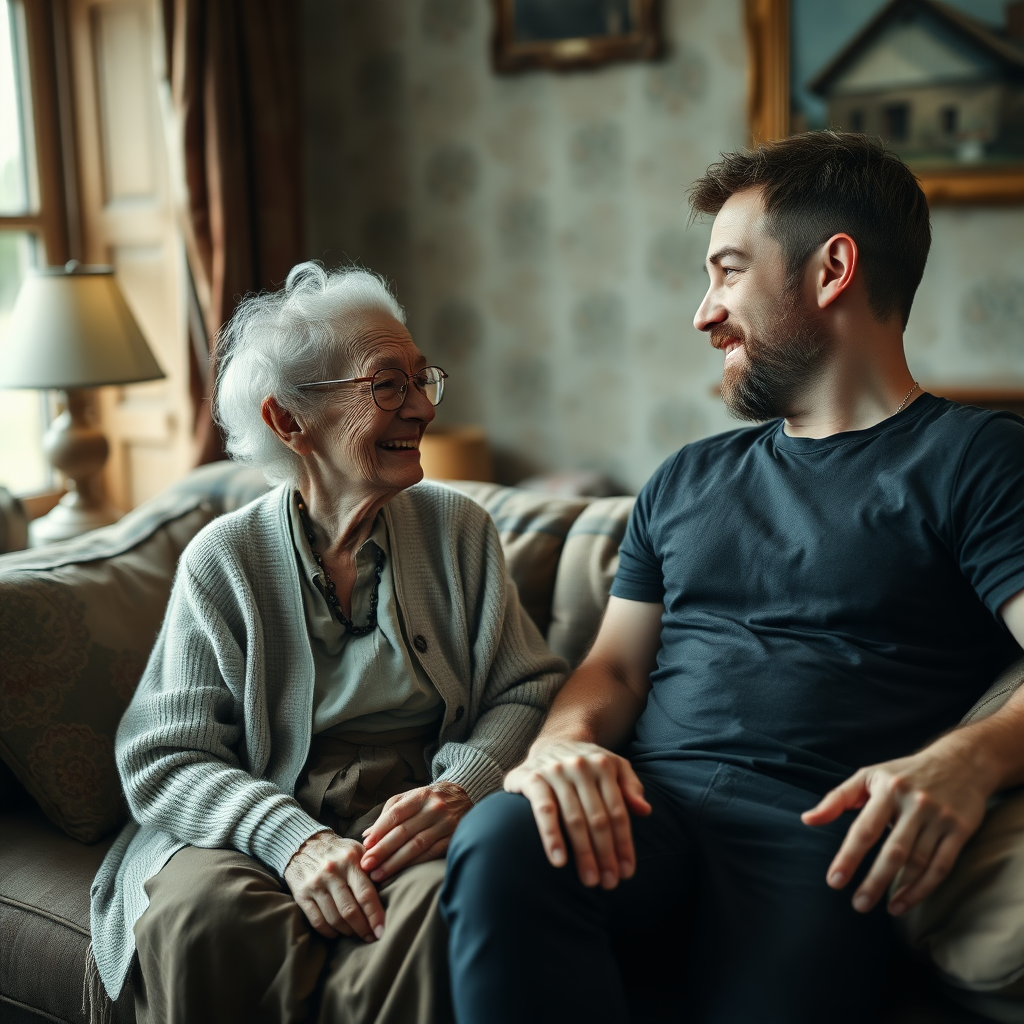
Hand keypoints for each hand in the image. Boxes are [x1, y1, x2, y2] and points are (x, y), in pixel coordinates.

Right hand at [284, 830, 384, 940]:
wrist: (304, 844)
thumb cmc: (339, 851)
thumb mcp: (358, 851)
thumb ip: (375, 866)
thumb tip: (395, 884)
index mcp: (350, 860)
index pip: (366, 893)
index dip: (375, 915)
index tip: (383, 931)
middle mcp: (331, 872)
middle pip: (350, 910)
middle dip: (363, 929)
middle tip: (372, 938)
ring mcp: (315, 884)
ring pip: (334, 919)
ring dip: (348, 932)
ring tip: (358, 935)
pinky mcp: (301, 895)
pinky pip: (317, 922)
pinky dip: (330, 932)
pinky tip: (339, 933)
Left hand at [359, 782, 471, 882]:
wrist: (462, 796)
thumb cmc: (429, 800)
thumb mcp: (410, 798)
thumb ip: (389, 814)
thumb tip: (367, 835)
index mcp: (420, 796)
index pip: (396, 814)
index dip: (380, 831)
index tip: (366, 846)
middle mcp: (434, 809)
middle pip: (404, 831)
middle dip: (382, 850)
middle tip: (366, 865)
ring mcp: (445, 824)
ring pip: (417, 845)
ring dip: (395, 862)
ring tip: (378, 874)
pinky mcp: (453, 838)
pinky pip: (431, 853)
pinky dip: (414, 864)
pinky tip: (401, 873)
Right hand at [503, 739, 650, 889]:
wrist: (550, 741)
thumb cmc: (587, 764)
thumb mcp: (614, 767)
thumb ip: (630, 787)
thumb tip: (645, 811)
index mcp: (603, 765)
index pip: (618, 812)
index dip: (624, 844)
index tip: (627, 872)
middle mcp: (580, 766)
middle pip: (598, 819)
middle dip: (605, 854)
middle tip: (609, 883)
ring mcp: (555, 771)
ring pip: (574, 818)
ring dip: (583, 853)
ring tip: (590, 880)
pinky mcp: (531, 777)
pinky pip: (544, 810)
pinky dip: (551, 836)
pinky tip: (559, 861)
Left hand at [801, 738, 991, 915]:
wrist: (960, 761)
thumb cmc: (903, 773)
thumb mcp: (868, 776)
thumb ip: (837, 798)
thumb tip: (807, 819)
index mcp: (888, 790)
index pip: (864, 829)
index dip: (849, 857)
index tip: (834, 881)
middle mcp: (915, 804)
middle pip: (893, 852)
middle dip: (874, 882)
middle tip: (857, 905)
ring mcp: (939, 818)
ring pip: (918, 862)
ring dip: (899, 889)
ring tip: (881, 908)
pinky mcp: (960, 831)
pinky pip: (941, 866)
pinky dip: (923, 888)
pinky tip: (905, 902)